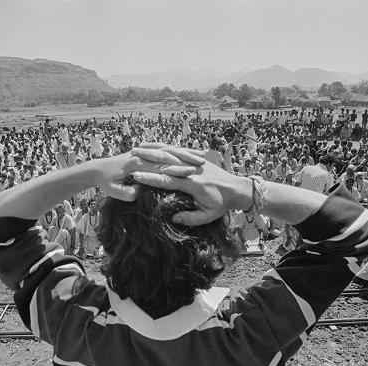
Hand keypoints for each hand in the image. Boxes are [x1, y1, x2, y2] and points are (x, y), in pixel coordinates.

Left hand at [95, 147, 202, 201]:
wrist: (95, 169)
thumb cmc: (104, 182)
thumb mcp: (113, 191)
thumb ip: (127, 193)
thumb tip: (141, 193)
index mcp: (136, 163)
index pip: (160, 166)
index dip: (177, 169)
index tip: (191, 173)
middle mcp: (141, 154)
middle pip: (167, 155)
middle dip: (185, 158)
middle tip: (203, 162)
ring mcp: (143, 151)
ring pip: (168, 149)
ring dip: (184, 151)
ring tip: (201, 156)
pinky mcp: (145, 152)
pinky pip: (165, 148)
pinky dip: (178, 150)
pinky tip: (191, 152)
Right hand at [130, 155, 251, 225]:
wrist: (237, 188)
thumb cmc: (222, 204)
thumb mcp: (208, 215)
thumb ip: (191, 217)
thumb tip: (174, 217)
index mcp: (194, 183)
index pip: (168, 179)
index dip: (151, 178)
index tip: (136, 176)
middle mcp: (193, 169)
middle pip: (166, 163)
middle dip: (147, 161)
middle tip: (130, 158)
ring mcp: (195, 162)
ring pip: (171, 153)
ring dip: (153, 151)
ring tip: (137, 149)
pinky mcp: (196, 158)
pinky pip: (179, 150)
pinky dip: (165, 148)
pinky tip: (153, 147)